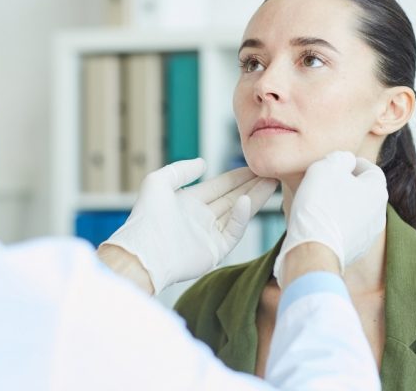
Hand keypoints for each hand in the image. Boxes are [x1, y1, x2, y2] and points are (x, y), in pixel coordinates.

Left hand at [100, 159, 277, 294]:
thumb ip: (181, 169)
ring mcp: (209, 235)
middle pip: (232, 198)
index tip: (254, 165)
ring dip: (254, 198)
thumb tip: (203, 162)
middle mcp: (201, 218)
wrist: (144, 252)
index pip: (219, 186)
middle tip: (271, 172)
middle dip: (251, 185)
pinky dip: (241, 217)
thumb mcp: (158, 182)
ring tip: (271, 182)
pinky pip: (233, 231)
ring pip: (237, 213)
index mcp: (188, 203)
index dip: (237, 176)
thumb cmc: (146, 217)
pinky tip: (247, 201)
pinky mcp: (216, 251)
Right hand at [273, 151, 387, 286]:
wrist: (313, 250)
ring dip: (340, 205)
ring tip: (318, 203)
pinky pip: (345, 231)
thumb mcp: (327, 167)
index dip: (352, 163)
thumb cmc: (320, 205)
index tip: (335, 164)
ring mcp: (368, 236)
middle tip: (323, 182)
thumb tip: (346, 161)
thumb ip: (340, 158)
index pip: (371, 169)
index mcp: (378, 191)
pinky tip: (318, 223)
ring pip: (354, 212)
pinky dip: (335, 224)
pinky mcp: (354, 251)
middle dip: (345, 185)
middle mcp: (379, 214)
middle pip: (363, 191)